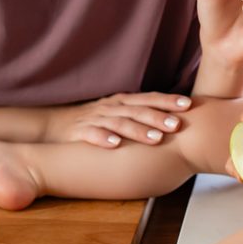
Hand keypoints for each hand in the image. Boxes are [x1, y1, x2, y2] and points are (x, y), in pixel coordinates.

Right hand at [44, 92, 192, 147]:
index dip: (168, 100)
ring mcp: (95, 118)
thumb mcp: (118, 114)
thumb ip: (140, 116)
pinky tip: (115, 145)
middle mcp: (111, 107)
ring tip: (155, 138)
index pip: (149, 98)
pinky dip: (103, 138)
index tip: (189, 105)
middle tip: (177, 125)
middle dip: (158, 116)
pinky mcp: (79, 131)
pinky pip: (92, 134)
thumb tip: (174, 122)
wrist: (53, 125)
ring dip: (138, 130)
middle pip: (138, 110)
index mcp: (123, 102)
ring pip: (119, 123)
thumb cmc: (93, 121)